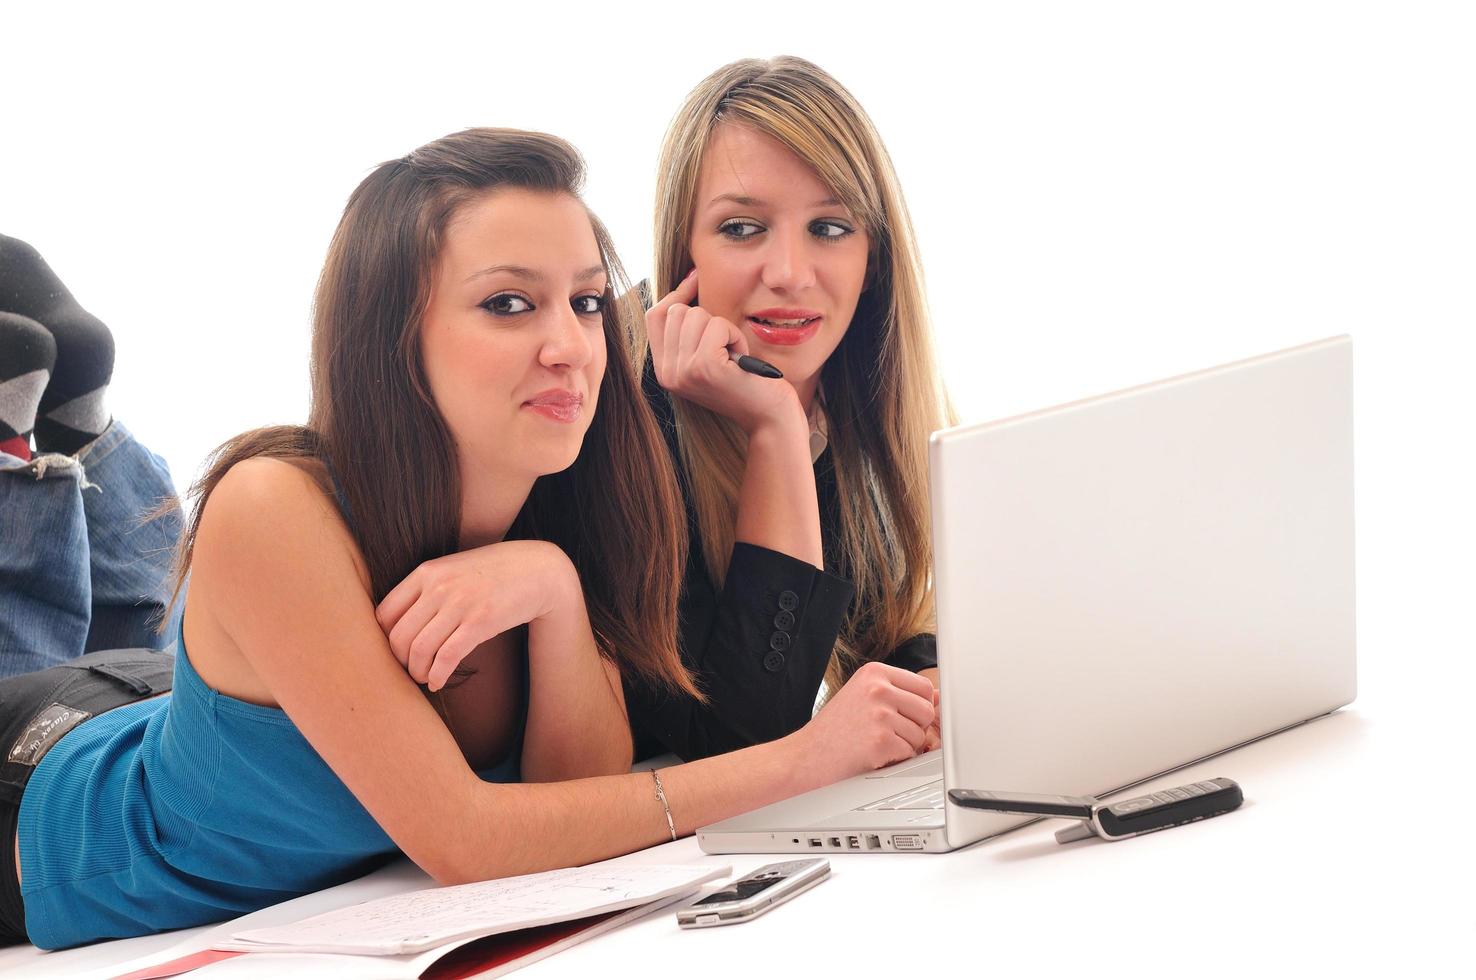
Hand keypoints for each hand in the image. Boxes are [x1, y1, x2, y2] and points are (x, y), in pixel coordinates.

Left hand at [376, 541, 577, 691]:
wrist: (539, 570)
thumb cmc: (494, 573)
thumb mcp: (454, 569)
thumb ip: (427, 588)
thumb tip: (397, 623)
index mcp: (426, 572)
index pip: (384, 614)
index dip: (382, 641)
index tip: (396, 653)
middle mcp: (438, 586)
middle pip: (398, 636)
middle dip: (400, 662)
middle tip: (410, 671)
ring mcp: (460, 603)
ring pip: (419, 650)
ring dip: (417, 672)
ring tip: (424, 678)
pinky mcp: (481, 622)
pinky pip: (447, 657)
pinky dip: (437, 676)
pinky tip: (438, 682)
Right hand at [647, 270, 802, 434]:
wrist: (768, 416)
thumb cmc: (746, 381)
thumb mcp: (708, 356)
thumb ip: (691, 331)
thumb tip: (690, 277)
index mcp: (665, 370)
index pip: (655, 315)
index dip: (677, 293)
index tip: (697, 278)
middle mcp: (668, 373)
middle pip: (677, 311)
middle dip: (709, 319)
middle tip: (726, 347)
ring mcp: (683, 371)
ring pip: (697, 315)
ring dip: (724, 328)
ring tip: (734, 354)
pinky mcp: (704, 367)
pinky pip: (718, 326)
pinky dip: (735, 336)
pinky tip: (742, 358)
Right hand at [794, 662, 937, 782]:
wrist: (806, 756)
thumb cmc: (834, 729)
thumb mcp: (862, 697)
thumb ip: (896, 692)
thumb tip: (936, 697)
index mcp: (874, 672)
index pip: (923, 686)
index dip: (920, 706)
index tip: (905, 716)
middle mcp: (878, 689)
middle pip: (926, 710)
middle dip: (914, 727)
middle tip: (889, 734)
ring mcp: (880, 714)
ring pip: (920, 734)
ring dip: (904, 746)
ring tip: (876, 744)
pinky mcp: (881, 741)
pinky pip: (909, 753)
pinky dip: (895, 760)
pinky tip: (873, 755)